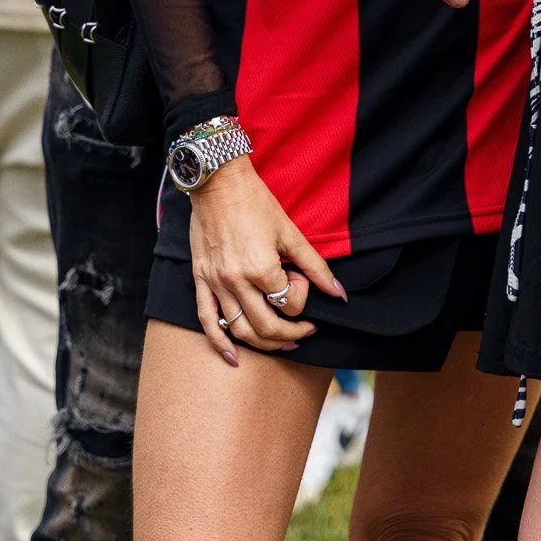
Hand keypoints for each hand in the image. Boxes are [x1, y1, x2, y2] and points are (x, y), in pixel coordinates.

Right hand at [190, 154, 343, 363]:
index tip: (300, 278)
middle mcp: (237, 281)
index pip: (290, 304)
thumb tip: (339, 294)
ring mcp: (216, 283)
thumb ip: (316, 267)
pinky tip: (233, 357)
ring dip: (264, 344)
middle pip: (267, 327)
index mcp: (262, 268)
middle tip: (305, 331)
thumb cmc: (256, 203)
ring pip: (240, 330)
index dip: (303, 297)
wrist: (218, 183)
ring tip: (282, 342)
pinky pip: (207, 320)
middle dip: (291, 334)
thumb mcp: (291, 233)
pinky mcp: (201, 280)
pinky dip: (220, 343)